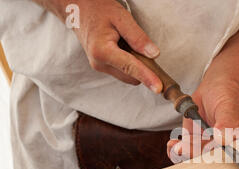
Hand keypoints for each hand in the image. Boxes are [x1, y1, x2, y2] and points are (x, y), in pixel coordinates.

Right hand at [35, 0, 161, 91]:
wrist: (78, 9)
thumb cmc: (99, 10)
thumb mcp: (121, 18)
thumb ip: (138, 37)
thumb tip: (153, 54)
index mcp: (102, 51)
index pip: (130, 68)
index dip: (147, 77)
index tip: (158, 87)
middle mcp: (99, 63)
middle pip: (132, 76)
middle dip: (143, 68)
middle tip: (144, 48)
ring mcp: (99, 67)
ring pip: (128, 76)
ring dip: (135, 65)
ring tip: (128, 43)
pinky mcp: (102, 67)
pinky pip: (123, 72)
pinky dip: (129, 64)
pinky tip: (124, 48)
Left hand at [167, 77, 238, 161]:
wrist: (215, 86)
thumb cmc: (226, 96)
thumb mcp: (228, 108)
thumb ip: (226, 124)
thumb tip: (222, 140)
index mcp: (236, 142)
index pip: (226, 157)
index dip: (213, 160)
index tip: (201, 155)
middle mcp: (221, 147)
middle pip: (207, 159)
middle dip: (192, 156)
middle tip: (181, 149)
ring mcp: (206, 144)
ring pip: (194, 157)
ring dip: (182, 154)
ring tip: (174, 146)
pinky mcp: (194, 140)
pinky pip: (184, 150)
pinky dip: (176, 150)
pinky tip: (172, 144)